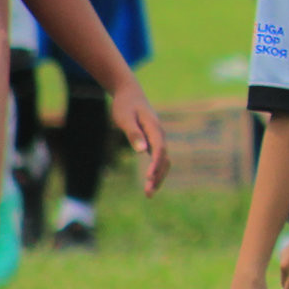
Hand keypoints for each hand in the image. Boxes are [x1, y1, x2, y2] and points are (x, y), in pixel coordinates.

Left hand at [109, 82, 167, 196]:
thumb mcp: (124, 117)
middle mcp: (159, 135)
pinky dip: (157, 171)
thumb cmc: (125, 105)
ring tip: (149, 194)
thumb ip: (133, 133)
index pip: (159, 149)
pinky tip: (150, 181)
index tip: (149, 178)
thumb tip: (141, 151)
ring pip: (164, 161)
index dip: (155, 164)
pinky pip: (159, 159)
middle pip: (164, 159)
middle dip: (158, 177)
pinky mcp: (153, 141)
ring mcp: (158, 138)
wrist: (130, 93)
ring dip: (158, 177)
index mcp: (154, 128)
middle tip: (148, 194)